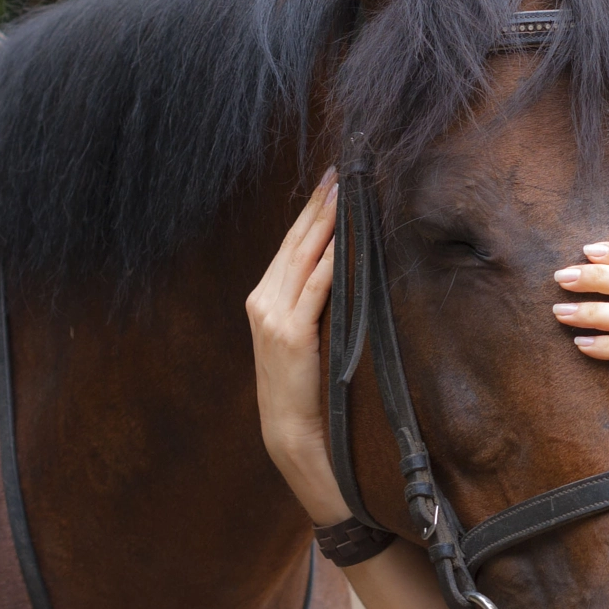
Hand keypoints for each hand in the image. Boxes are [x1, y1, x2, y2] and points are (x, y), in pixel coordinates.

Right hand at [246, 171, 350, 524]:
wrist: (293, 437)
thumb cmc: (306, 391)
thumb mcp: (303, 339)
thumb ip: (314, 304)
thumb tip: (343, 265)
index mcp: (263, 301)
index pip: (290, 247)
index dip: (310, 212)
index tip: (331, 181)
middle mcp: (263, 303)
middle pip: (295, 243)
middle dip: (319, 205)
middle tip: (341, 172)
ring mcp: (273, 317)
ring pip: (303, 257)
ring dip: (326, 222)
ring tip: (346, 192)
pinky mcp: (290, 334)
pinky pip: (315, 288)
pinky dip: (329, 260)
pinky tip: (344, 238)